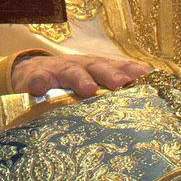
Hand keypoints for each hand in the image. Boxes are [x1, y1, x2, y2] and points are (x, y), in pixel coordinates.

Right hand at [9, 53, 150, 97]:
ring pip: (71, 71)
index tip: (150, 77)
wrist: (30, 74)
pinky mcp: (35, 77)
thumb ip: (111, 96)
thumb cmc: (69, 85)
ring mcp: (58, 70)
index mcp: (98, 69)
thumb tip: (143, 114)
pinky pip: (36, 79)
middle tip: (121, 83)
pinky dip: (37, 82)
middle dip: (111, 74)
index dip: (134, 71)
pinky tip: (37, 89)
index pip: (120, 67)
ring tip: (88, 89)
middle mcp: (81, 66)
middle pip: (99, 67)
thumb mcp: (91, 86)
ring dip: (80, 78)